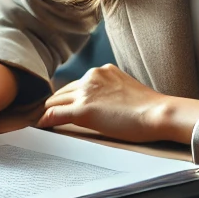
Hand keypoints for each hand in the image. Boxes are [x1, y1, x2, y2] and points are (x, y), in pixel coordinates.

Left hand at [37, 64, 198, 142]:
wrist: (157, 113)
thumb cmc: (149, 108)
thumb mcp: (125, 90)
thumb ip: (110, 91)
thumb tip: (102, 104)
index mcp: (102, 71)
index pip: (76, 85)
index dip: (67, 98)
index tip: (62, 107)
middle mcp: (91, 77)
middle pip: (62, 92)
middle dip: (54, 104)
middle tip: (45, 116)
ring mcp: (86, 92)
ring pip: (55, 102)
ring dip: (48, 112)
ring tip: (41, 122)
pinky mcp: (83, 109)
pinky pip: (55, 114)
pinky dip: (46, 120)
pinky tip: (41, 126)